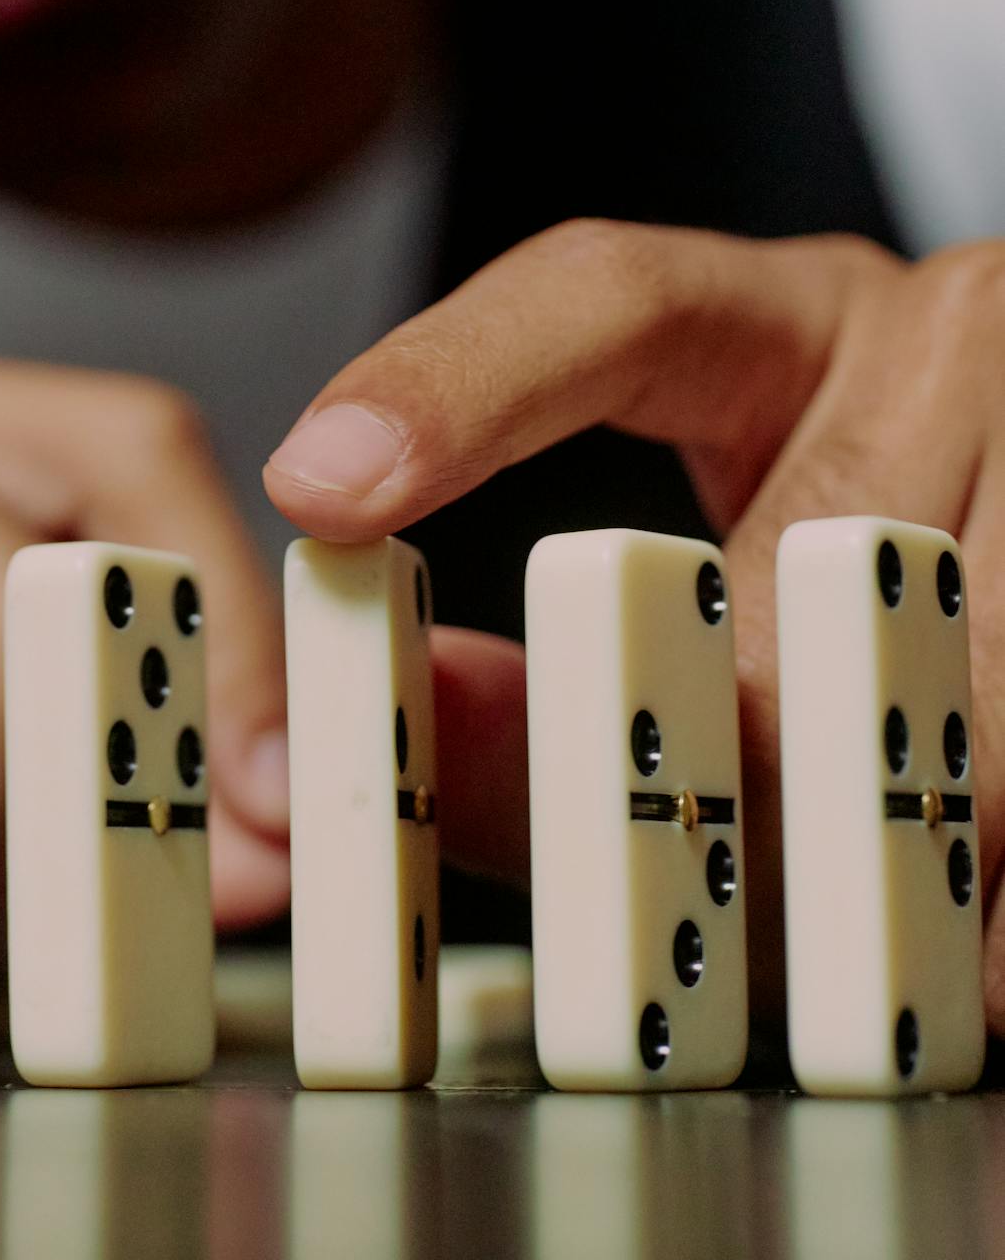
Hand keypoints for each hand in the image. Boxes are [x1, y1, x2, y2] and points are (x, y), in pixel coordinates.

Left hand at [263, 219, 1004, 1026]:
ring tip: (813, 960)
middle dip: (700, 760)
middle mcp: (932, 335)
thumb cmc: (880, 529)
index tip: (321, 484)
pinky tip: (954, 949)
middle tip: (628, 894)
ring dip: (873, 856)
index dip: (453, 387)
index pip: (606, 299)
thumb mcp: (729, 546)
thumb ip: (575, 658)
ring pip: (948, 684)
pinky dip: (989, 887)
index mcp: (787, 317)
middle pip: (780, 563)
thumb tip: (420, 743)